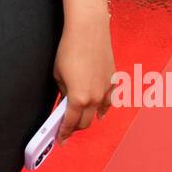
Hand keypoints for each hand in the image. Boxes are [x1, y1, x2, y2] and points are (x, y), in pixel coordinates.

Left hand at [53, 12, 114, 145]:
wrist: (89, 30)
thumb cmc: (69, 49)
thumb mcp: (58, 75)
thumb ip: (63, 93)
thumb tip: (66, 102)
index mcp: (78, 98)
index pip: (69, 123)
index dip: (63, 134)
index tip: (60, 140)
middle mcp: (95, 98)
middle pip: (85, 122)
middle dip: (75, 128)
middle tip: (66, 128)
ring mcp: (106, 90)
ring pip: (99, 113)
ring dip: (89, 118)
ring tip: (80, 119)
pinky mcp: (114, 81)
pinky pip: (110, 101)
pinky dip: (104, 108)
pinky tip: (101, 112)